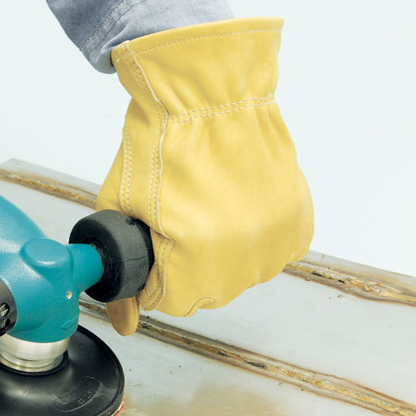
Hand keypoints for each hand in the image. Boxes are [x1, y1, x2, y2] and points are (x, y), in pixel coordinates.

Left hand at [97, 17, 312, 333]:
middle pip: (205, 294)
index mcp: (195, 257)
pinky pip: (272, 252)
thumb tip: (124, 321)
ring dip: (219, 255)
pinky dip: (252, 240)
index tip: (150, 248)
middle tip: (175, 222)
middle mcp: (243, 256)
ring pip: (239, 275)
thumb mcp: (119, 207)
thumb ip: (117, 269)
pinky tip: (234, 208)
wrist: (207, 94)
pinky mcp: (298, 219)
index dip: (150, 277)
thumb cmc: (159, 142)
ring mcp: (275, 238)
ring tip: (205, 209)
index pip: (168, 302)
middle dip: (182, 269)